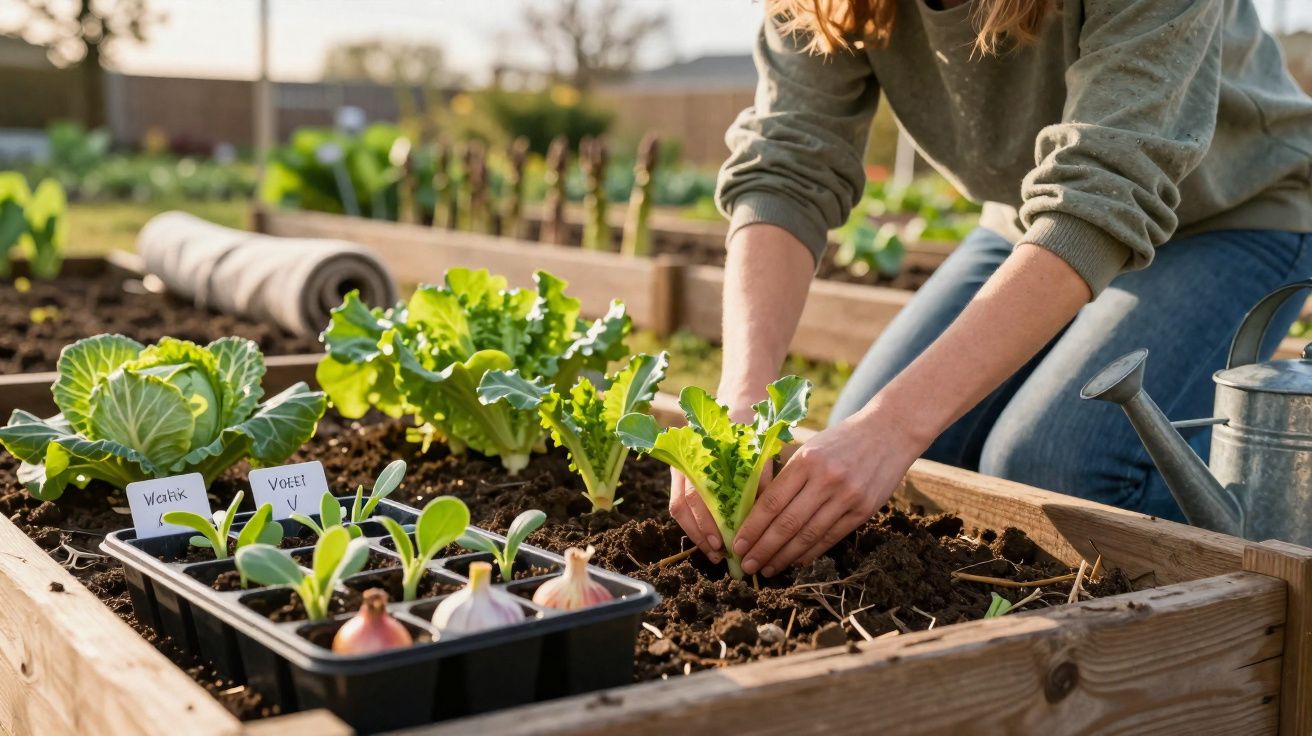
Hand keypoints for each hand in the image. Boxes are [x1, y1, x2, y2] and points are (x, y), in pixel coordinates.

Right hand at [668, 392, 763, 563]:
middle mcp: (683, 462)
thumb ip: (758, 477)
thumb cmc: (748, 433)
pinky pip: (681, 507)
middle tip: (720, 554)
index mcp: (698, 453)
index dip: (706, 522)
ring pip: (679, 509)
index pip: (694, 494)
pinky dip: (695, 526)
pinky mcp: (681, 479)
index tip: (723, 541)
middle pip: (683, 505)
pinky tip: (711, 541)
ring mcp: (679, 470)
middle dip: (701, 534)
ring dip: (696, 534)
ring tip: (716, 553)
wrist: (737, 409)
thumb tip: (763, 513)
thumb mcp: (757, 451)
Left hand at [733, 408, 925, 576]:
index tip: (737, 544)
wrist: (890, 432)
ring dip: (784, 557)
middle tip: (746, 564)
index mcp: (806, 460)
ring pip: (808, 535)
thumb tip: (756, 510)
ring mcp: (847, 496)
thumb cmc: (841, 440)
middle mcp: (826, 479)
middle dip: (763, 548)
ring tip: (767, 569)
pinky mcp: (863, 510)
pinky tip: (795, 562)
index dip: (752, 527)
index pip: (772, 501)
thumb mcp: (811, 447)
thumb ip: (787, 475)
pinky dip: (810, 553)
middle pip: (787, 523)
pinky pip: (831, 537)